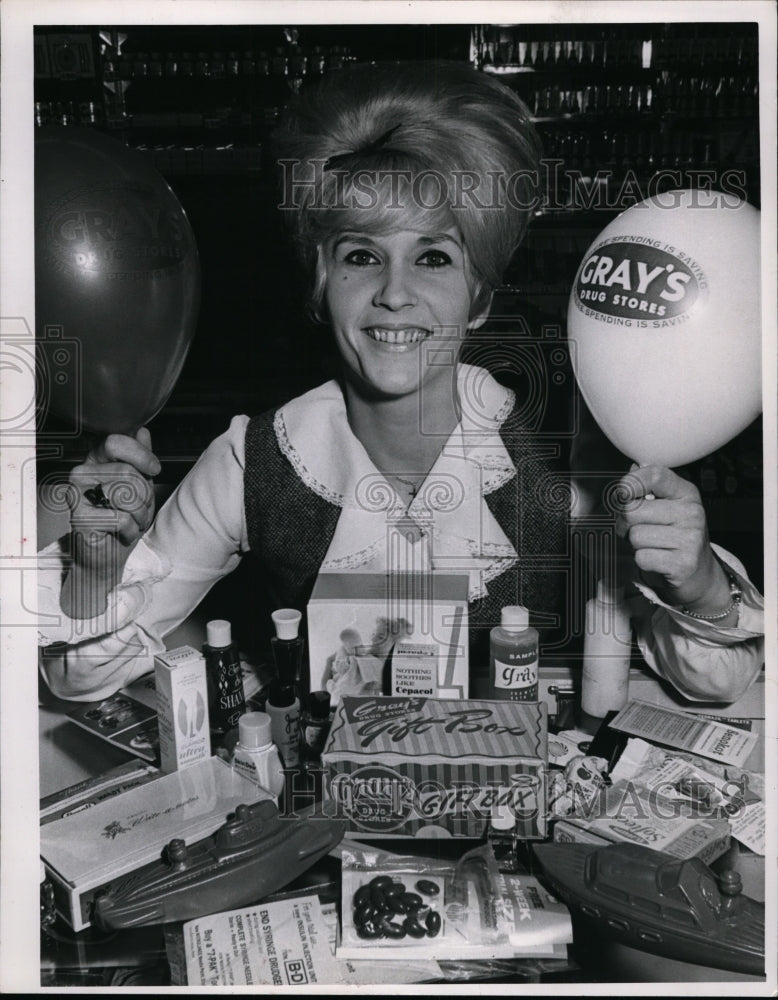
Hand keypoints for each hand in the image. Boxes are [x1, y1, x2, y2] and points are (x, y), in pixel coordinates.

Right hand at [67, 428, 159, 576]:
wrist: (107, 554)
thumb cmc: (122, 517)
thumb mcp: (138, 484)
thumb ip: (139, 458)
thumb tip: (141, 430)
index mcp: (96, 460)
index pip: (116, 442)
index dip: (141, 455)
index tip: (154, 469)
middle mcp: (82, 472)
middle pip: (128, 472)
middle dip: (144, 495)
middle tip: (139, 509)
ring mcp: (77, 494)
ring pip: (125, 494)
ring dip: (140, 514)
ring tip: (132, 521)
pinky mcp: (79, 517)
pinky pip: (121, 518)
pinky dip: (131, 530)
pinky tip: (122, 533)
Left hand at [614, 464, 730, 611]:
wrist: (699, 574)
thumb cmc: (676, 537)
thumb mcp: (668, 507)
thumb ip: (649, 488)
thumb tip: (632, 468)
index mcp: (687, 493)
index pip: (655, 474)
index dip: (630, 483)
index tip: (623, 493)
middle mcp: (692, 513)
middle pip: (633, 510)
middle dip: (627, 523)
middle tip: (640, 530)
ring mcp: (690, 539)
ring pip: (635, 536)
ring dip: (636, 545)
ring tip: (652, 546)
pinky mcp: (683, 564)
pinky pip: (642, 557)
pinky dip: (643, 561)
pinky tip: (657, 559)